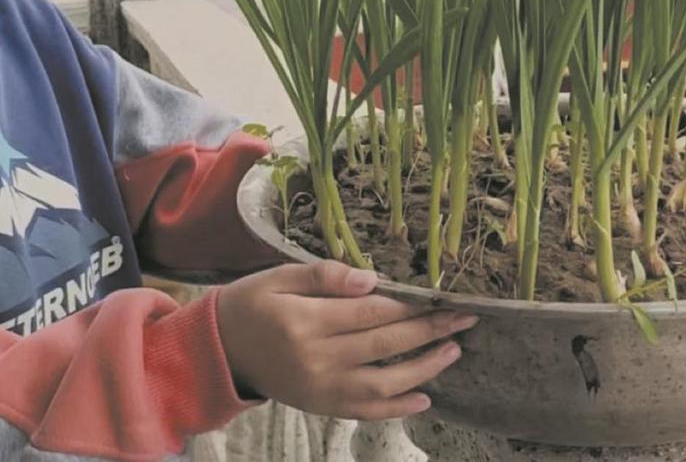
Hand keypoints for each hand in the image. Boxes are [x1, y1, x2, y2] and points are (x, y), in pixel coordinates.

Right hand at [215, 260, 477, 419]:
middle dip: (429, 331)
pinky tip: (424, 397)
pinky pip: (366, 411)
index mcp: (305, 321)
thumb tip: (371, 279)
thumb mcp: (278, 276)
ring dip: (423, 368)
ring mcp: (320, 389)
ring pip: (383, 383)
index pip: (371, 312)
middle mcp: (316, 359)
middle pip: (385, 344)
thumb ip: (323, 276)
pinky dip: (397, 407)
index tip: (443, 298)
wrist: (220, 349)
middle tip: (465, 319)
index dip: (410, 305)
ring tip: (452, 351)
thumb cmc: (252, 303)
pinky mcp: (321, 407)